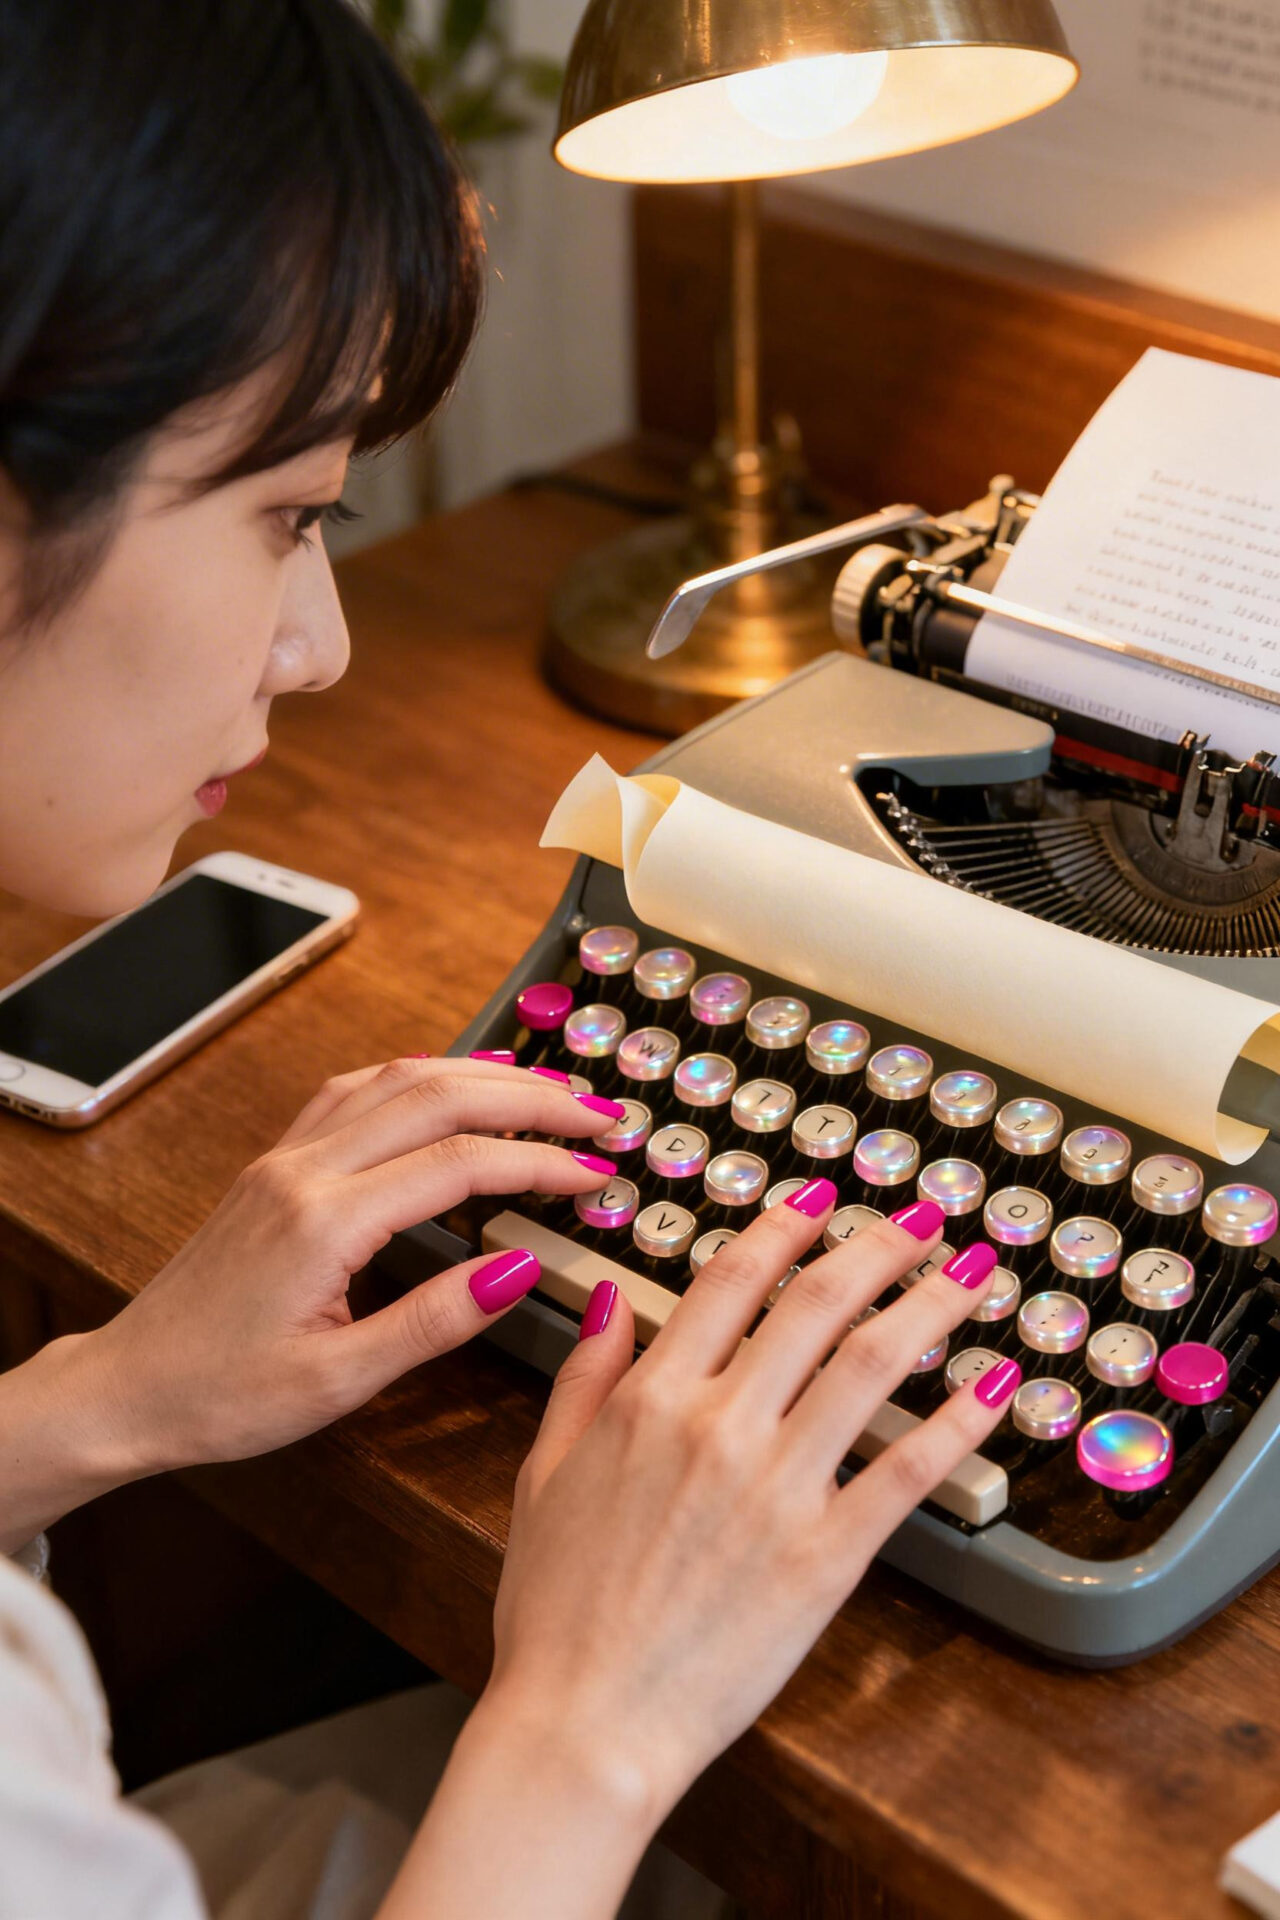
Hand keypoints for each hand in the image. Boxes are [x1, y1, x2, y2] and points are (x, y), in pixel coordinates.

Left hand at [1, 1056, 624, 1542]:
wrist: (128, 1388)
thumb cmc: (220, 1396)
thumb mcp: (338, 1383)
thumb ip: (433, 1322)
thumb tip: (518, 1271)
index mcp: (323, 1221)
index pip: (459, 1162)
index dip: (541, 1160)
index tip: (599, 1172)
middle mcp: (303, 1170)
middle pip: (438, 1095)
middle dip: (533, 1097)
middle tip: (601, 1116)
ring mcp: (285, 1158)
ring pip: (398, 1078)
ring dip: (482, 1075)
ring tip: (550, 1091)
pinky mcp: (276, 1165)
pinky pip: (357, 1091)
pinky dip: (421, 1076)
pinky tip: (451, 1086)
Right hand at [483, 1188, 1011, 1833]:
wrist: (585, 1724)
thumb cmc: (558, 1613)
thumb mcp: (543, 1474)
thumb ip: (583, 1377)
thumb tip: (609, 1301)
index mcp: (650, 1400)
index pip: (733, 1281)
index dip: (786, 1229)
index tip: (823, 1204)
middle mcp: (719, 1426)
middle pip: (817, 1303)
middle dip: (881, 1247)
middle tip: (924, 1220)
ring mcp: (778, 1488)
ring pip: (873, 1364)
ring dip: (932, 1304)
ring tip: (973, 1273)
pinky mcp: (826, 1556)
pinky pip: (907, 1470)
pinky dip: (958, 1420)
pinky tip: (992, 1385)